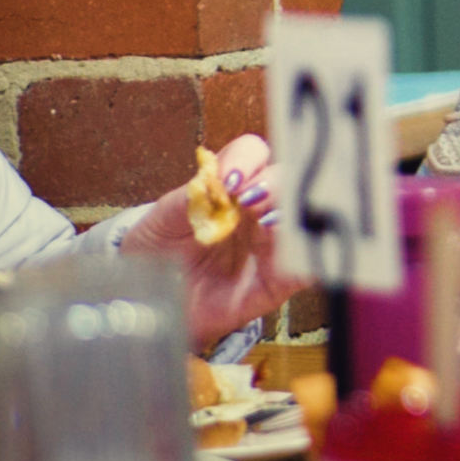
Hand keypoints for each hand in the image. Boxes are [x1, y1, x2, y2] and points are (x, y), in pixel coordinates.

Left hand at [119, 134, 303, 345]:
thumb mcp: (160, 222)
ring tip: (267, 224)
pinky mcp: (280, 279)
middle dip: (274, 184)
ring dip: (293, 214)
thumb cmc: (155, 256)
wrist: (151, 306)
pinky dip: (308, 255)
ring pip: (305, 214)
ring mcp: (272, 242)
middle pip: (286, 178)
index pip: (252, 154)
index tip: (229, 181)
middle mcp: (258, 208)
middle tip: (250, 201)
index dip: (246, 160)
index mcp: (230, 186)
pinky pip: (308, 266)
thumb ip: (187, 201)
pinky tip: (290, 254)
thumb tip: (211, 183)